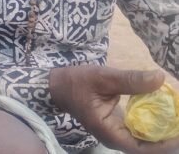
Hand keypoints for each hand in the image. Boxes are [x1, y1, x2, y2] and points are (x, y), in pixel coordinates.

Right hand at [49, 65, 178, 153]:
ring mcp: (117, 133)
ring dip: (163, 131)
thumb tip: (160, 78)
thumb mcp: (103, 77)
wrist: (57, 86)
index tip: (178, 130)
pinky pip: (141, 131)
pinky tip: (164, 112)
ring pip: (146, 140)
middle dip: (167, 137)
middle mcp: (114, 137)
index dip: (164, 143)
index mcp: (108, 132)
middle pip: (148, 147)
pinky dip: (155, 124)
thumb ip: (131, 80)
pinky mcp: (119, 126)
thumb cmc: (76, 83)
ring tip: (176, 117)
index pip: (141, 148)